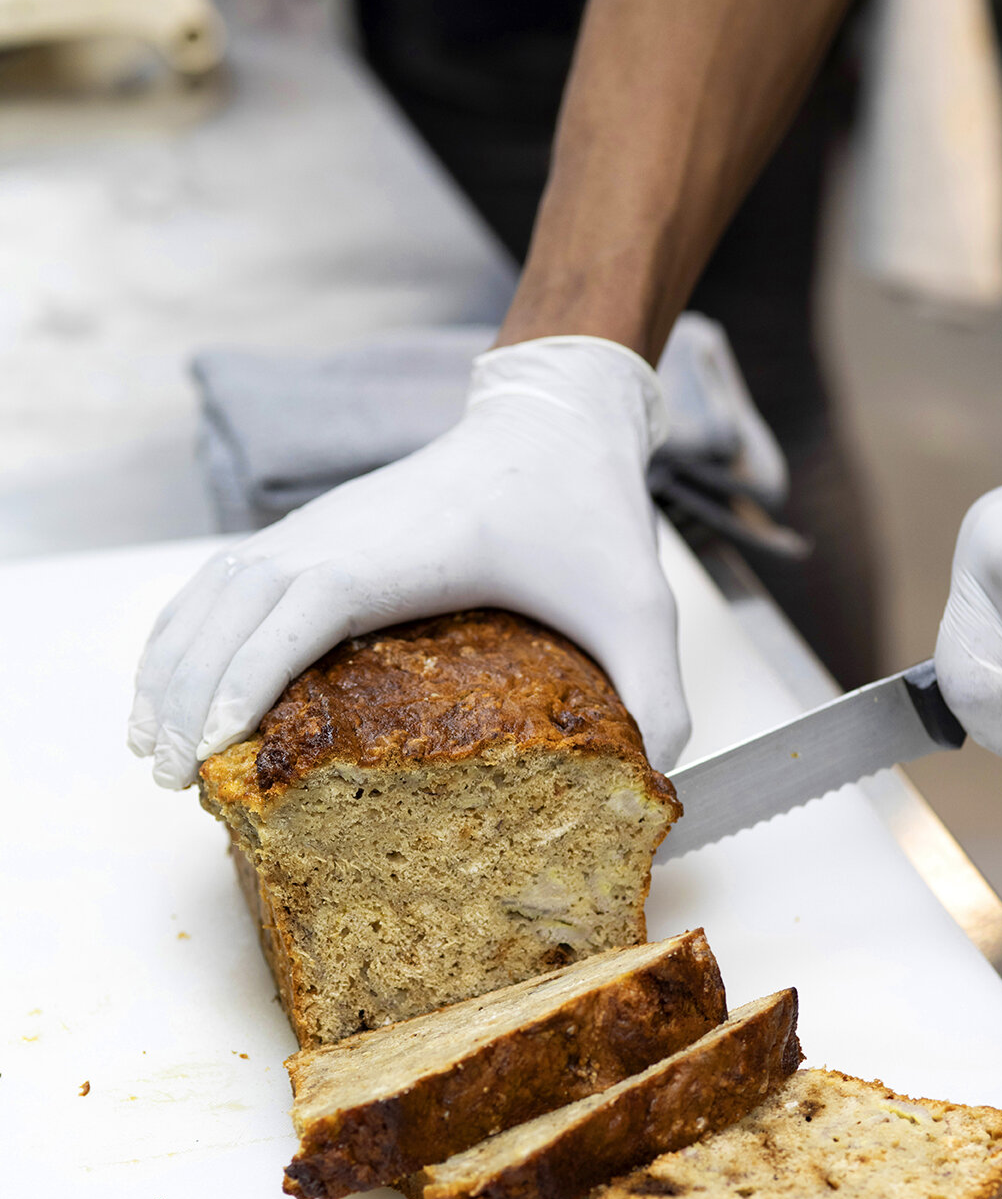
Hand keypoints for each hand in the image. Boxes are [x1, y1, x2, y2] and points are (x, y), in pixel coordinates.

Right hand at [129, 336, 690, 787]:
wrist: (554, 418)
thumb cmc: (586, 508)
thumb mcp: (640, 604)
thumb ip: (655, 694)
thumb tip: (652, 780)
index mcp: (397, 554)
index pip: (294, 614)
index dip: (242, 679)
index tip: (211, 749)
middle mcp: (336, 537)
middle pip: (227, 611)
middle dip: (185, 694)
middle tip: (172, 779)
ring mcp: (316, 531)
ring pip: (209, 594)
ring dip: (170, 664)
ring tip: (150, 748)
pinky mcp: (314, 533)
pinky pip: (222, 580)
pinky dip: (185, 630)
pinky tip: (175, 678)